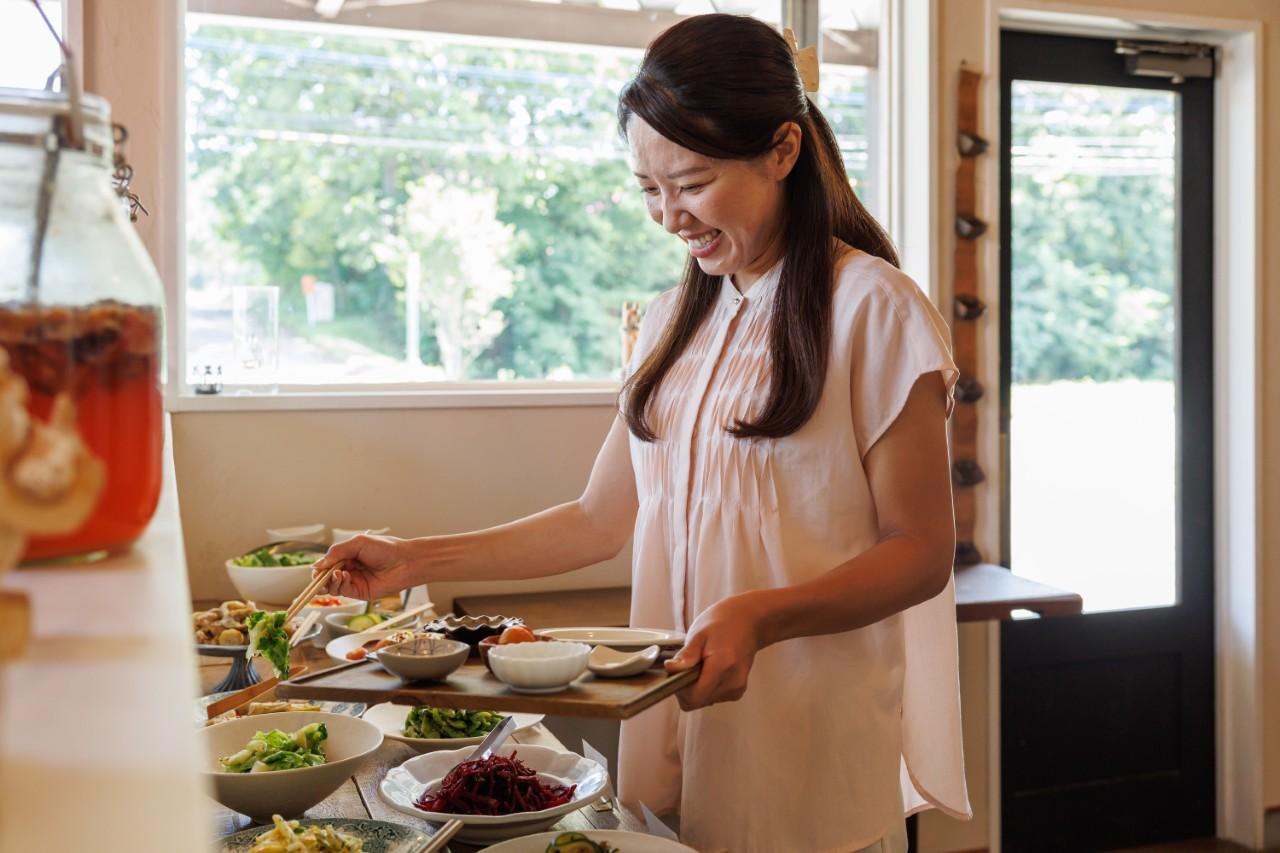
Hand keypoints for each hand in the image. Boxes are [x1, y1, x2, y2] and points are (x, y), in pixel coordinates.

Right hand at [310, 535, 425, 600]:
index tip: (315, 568)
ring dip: (328, 581)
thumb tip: (317, 565)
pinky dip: (338, 584)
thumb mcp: (357, 543)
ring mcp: (354, 582)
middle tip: (319, 575)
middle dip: (320, 577)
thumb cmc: (386, 548)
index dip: (319, 567)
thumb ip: (336, 552)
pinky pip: (342, 591)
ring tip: (335, 573)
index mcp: (349, 556)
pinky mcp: (360, 592)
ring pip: (331, 586)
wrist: (405, 561)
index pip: (327, 563)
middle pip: (326, 577)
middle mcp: (350, 569)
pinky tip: (343, 576)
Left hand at [664, 592, 769, 710]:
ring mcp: (737, 688)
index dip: (680, 688)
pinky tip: (710, 669)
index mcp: (722, 665)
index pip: (694, 697)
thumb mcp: (700, 633)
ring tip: (702, 664)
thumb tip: (671, 669)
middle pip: (697, 701)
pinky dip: (706, 687)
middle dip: (687, 687)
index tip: (678, 672)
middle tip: (689, 665)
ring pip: (704, 701)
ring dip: (697, 687)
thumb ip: (686, 655)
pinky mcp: (737, 691)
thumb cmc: (725, 622)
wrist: (749, 621)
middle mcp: (732, 681)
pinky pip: (713, 697)